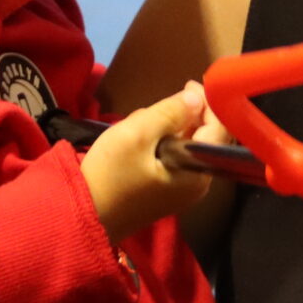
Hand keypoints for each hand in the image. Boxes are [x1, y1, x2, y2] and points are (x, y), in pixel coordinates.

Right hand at [83, 83, 215, 242]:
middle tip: (162, 103)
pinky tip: (140, 138)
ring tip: (142, 121)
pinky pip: (174, 158)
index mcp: (198, 171)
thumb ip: (170, 112)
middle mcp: (199, 183)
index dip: (209, 102)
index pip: (219, 129)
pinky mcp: (166, 192)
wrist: (83, 217)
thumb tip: (197, 98)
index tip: (188, 84)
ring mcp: (182, 190)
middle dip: (186, 116)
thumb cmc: (110, 175)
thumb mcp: (137, 134)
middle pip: (205, 137)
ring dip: (169, 128)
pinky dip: (161, 143)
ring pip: (187, 146)